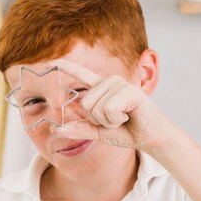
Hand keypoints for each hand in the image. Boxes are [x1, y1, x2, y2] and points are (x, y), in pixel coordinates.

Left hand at [49, 58, 175, 153]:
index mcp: (101, 88)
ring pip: (96, 108)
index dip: (66, 67)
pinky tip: (129, 116)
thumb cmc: (127, 132)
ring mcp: (120, 84)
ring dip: (109, 121)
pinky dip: (116, 119)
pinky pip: (108, 109)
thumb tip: (56, 130)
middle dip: (98, 120)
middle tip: (117, 120)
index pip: (81, 74)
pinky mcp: (129, 91)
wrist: (150, 138)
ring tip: (124, 118)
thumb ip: (80, 129)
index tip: (49, 61)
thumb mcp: (99, 132)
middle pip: (85, 104)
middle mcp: (109, 81)